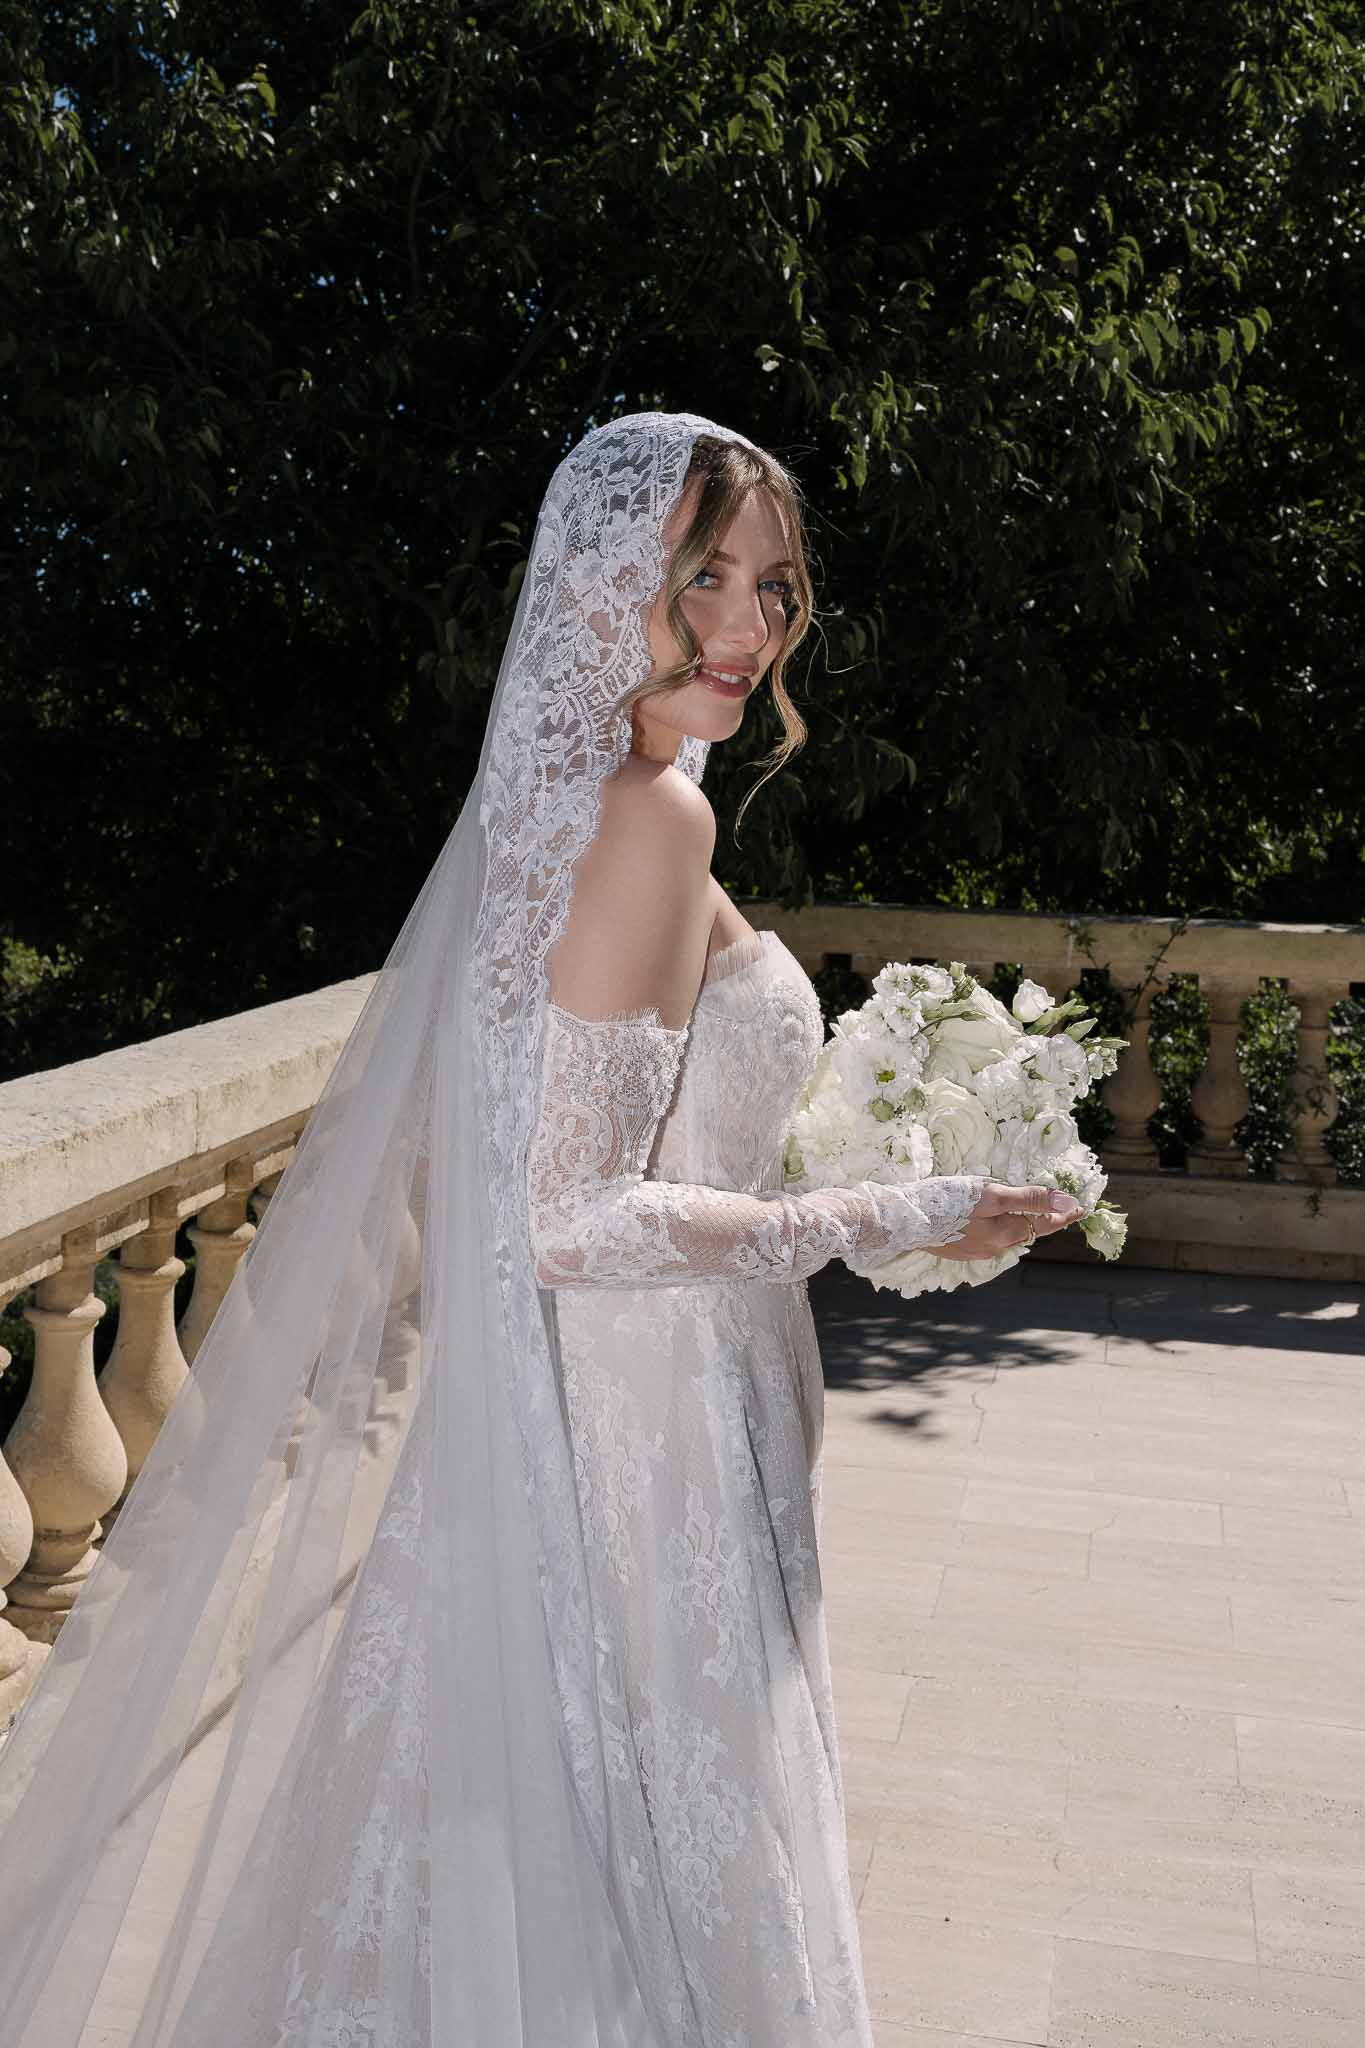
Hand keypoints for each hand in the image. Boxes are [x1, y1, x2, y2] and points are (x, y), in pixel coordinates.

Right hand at [930, 1181, 1083, 1261]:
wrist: (904, 1220)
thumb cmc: (949, 1201)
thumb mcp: (992, 1195)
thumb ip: (1030, 1199)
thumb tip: (1068, 1202)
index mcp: (1006, 1233)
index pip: (1045, 1223)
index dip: (1063, 1214)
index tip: (1081, 1209)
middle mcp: (994, 1247)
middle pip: (1026, 1231)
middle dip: (1041, 1220)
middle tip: (1057, 1208)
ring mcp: (974, 1250)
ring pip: (1006, 1236)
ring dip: (1019, 1224)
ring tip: (1027, 1213)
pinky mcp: (958, 1248)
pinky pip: (986, 1238)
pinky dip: (997, 1228)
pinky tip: (991, 1221)